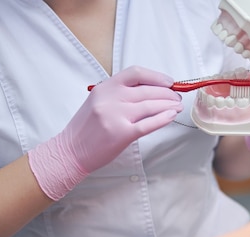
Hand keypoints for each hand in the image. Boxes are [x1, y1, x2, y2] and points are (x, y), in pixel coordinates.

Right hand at [28, 66, 183, 200]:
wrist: (71, 150)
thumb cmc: (87, 128)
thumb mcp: (99, 101)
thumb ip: (119, 94)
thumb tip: (151, 90)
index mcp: (105, 87)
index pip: (135, 73)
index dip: (156, 76)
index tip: (168, 82)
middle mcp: (110, 99)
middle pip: (147, 91)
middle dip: (167, 93)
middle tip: (177, 97)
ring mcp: (116, 116)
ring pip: (151, 106)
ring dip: (169, 105)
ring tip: (178, 106)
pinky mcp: (122, 134)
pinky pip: (149, 124)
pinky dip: (163, 119)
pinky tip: (171, 116)